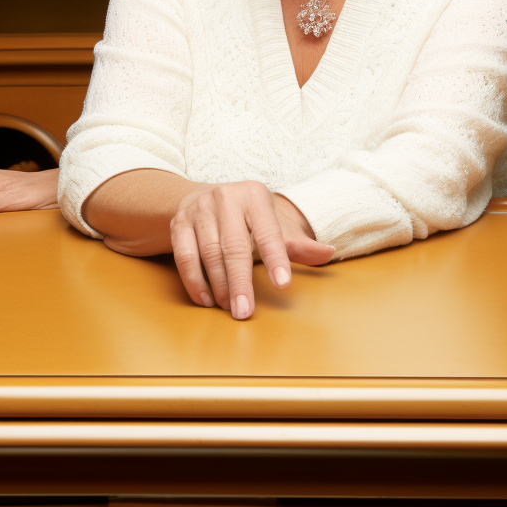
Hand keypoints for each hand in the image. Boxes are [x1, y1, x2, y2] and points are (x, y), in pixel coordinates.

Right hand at [169, 181, 334, 319]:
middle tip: (245, 311)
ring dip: (218, 285)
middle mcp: (225, 198)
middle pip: (233, 246)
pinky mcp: (179, 223)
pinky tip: (206, 299)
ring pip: (208, 252)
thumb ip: (298, 243)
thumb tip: (327, 253)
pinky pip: (184, 256)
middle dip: (240, 282)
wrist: (206, 198)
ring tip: (229, 307)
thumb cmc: (248, 217)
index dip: (276, 258)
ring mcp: (198, 209)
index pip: (267, 231)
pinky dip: (194, 280)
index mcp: (254, 195)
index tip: (282, 284)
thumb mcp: (274, 224)